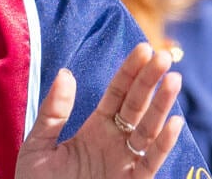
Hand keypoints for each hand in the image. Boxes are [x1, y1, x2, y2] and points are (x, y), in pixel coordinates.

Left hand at [15, 43, 185, 177]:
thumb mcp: (38, 145)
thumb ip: (53, 113)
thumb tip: (67, 73)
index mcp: (94, 129)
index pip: (117, 94)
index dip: (130, 72)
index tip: (143, 49)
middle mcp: (114, 142)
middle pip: (137, 106)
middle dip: (150, 81)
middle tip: (163, 55)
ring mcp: (125, 162)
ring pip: (149, 130)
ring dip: (162, 106)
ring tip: (173, 80)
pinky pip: (150, 163)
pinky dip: (162, 144)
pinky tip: (174, 122)